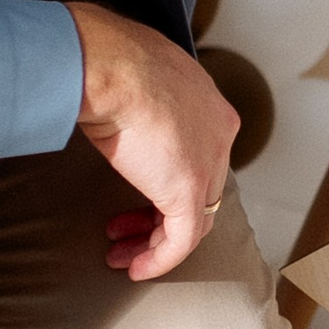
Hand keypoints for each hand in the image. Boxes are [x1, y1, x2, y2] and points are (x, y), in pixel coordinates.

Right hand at [67, 3, 239, 280]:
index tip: (138, 193)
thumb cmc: (109, 60)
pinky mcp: (189, 191)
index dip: (165, 179)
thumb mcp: (133, 76)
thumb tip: (111, 108)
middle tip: (126, 230)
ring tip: (123, 255)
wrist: (110, 66)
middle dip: (159, 216)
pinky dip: (159, 259)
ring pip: (192, 219)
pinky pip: (180, 240)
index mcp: (208, 102)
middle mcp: (219, 133)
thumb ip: (136, 98)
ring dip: (155, 242)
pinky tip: (135, 268)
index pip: (200, 154)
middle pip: (200, 190)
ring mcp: (208, 163)